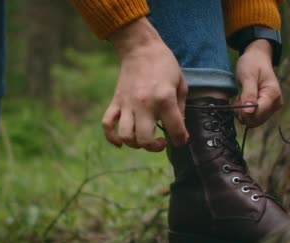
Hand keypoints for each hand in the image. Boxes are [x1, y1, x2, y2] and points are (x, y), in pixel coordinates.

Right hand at [103, 18, 188, 151]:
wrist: (141, 47)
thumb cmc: (165, 65)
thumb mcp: (181, 85)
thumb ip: (181, 110)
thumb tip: (179, 130)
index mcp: (165, 99)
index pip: (175, 130)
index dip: (181, 140)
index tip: (181, 139)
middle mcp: (144, 104)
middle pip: (145, 140)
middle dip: (155, 147)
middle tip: (161, 141)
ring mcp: (127, 104)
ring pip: (126, 136)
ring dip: (136, 144)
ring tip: (144, 139)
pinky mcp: (116, 102)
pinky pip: (107, 124)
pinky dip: (112, 137)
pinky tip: (121, 142)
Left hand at [234, 39, 283, 127]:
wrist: (257, 58)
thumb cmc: (252, 64)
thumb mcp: (248, 76)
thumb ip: (249, 94)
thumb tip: (248, 112)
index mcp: (273, 95)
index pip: (258, 114)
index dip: (244, 111)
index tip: (238, 100)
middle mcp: (276, 104)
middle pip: (256, 120)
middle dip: (243, 113)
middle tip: (238, 98)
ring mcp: (272, 107)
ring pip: (253, 121)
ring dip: (242, 113)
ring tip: (241, 98)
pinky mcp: (266, 109)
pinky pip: (253, 118)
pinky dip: (245, 113)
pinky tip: (243, 101)